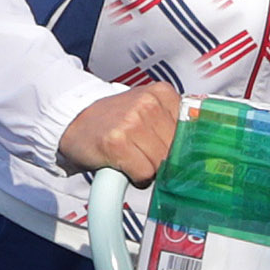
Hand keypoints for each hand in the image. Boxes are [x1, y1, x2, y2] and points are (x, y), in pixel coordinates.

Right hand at [57, 83, 180, 184]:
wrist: (73, 120)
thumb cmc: (112, 121)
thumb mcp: (147, 110)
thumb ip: (172, 124)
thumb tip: (196, 153)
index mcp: (162, 93)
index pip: (192, 133)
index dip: (178, 148)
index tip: (167, 150)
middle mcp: (148, 103)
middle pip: (176, 151)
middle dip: (161, 160)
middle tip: (141, 152)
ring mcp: (132, 121)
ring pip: (160, 164)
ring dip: (147, 169)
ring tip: (130, 155)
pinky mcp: (117, 142)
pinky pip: (143, 174)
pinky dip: (134, 176)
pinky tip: (122, 162)